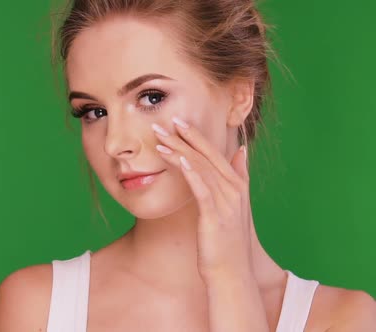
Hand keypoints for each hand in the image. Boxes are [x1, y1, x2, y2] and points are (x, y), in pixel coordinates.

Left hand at [152, 117, 252, 281]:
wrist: (231, 273)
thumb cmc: (228, 242)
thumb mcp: (236, 207)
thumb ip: (239, 176)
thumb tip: (242, 150)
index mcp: (238, 186)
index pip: (216, 153)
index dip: (197, 136)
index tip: (179, 121)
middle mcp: (235, 190)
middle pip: (208, 156)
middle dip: (186, 137)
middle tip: (165, 121)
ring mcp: (226, 203)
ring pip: (201, 168)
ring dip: (179, 150)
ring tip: (160, 137)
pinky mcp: (215, 216)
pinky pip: (201, 188)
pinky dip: (189, 171)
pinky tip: (175, 158)